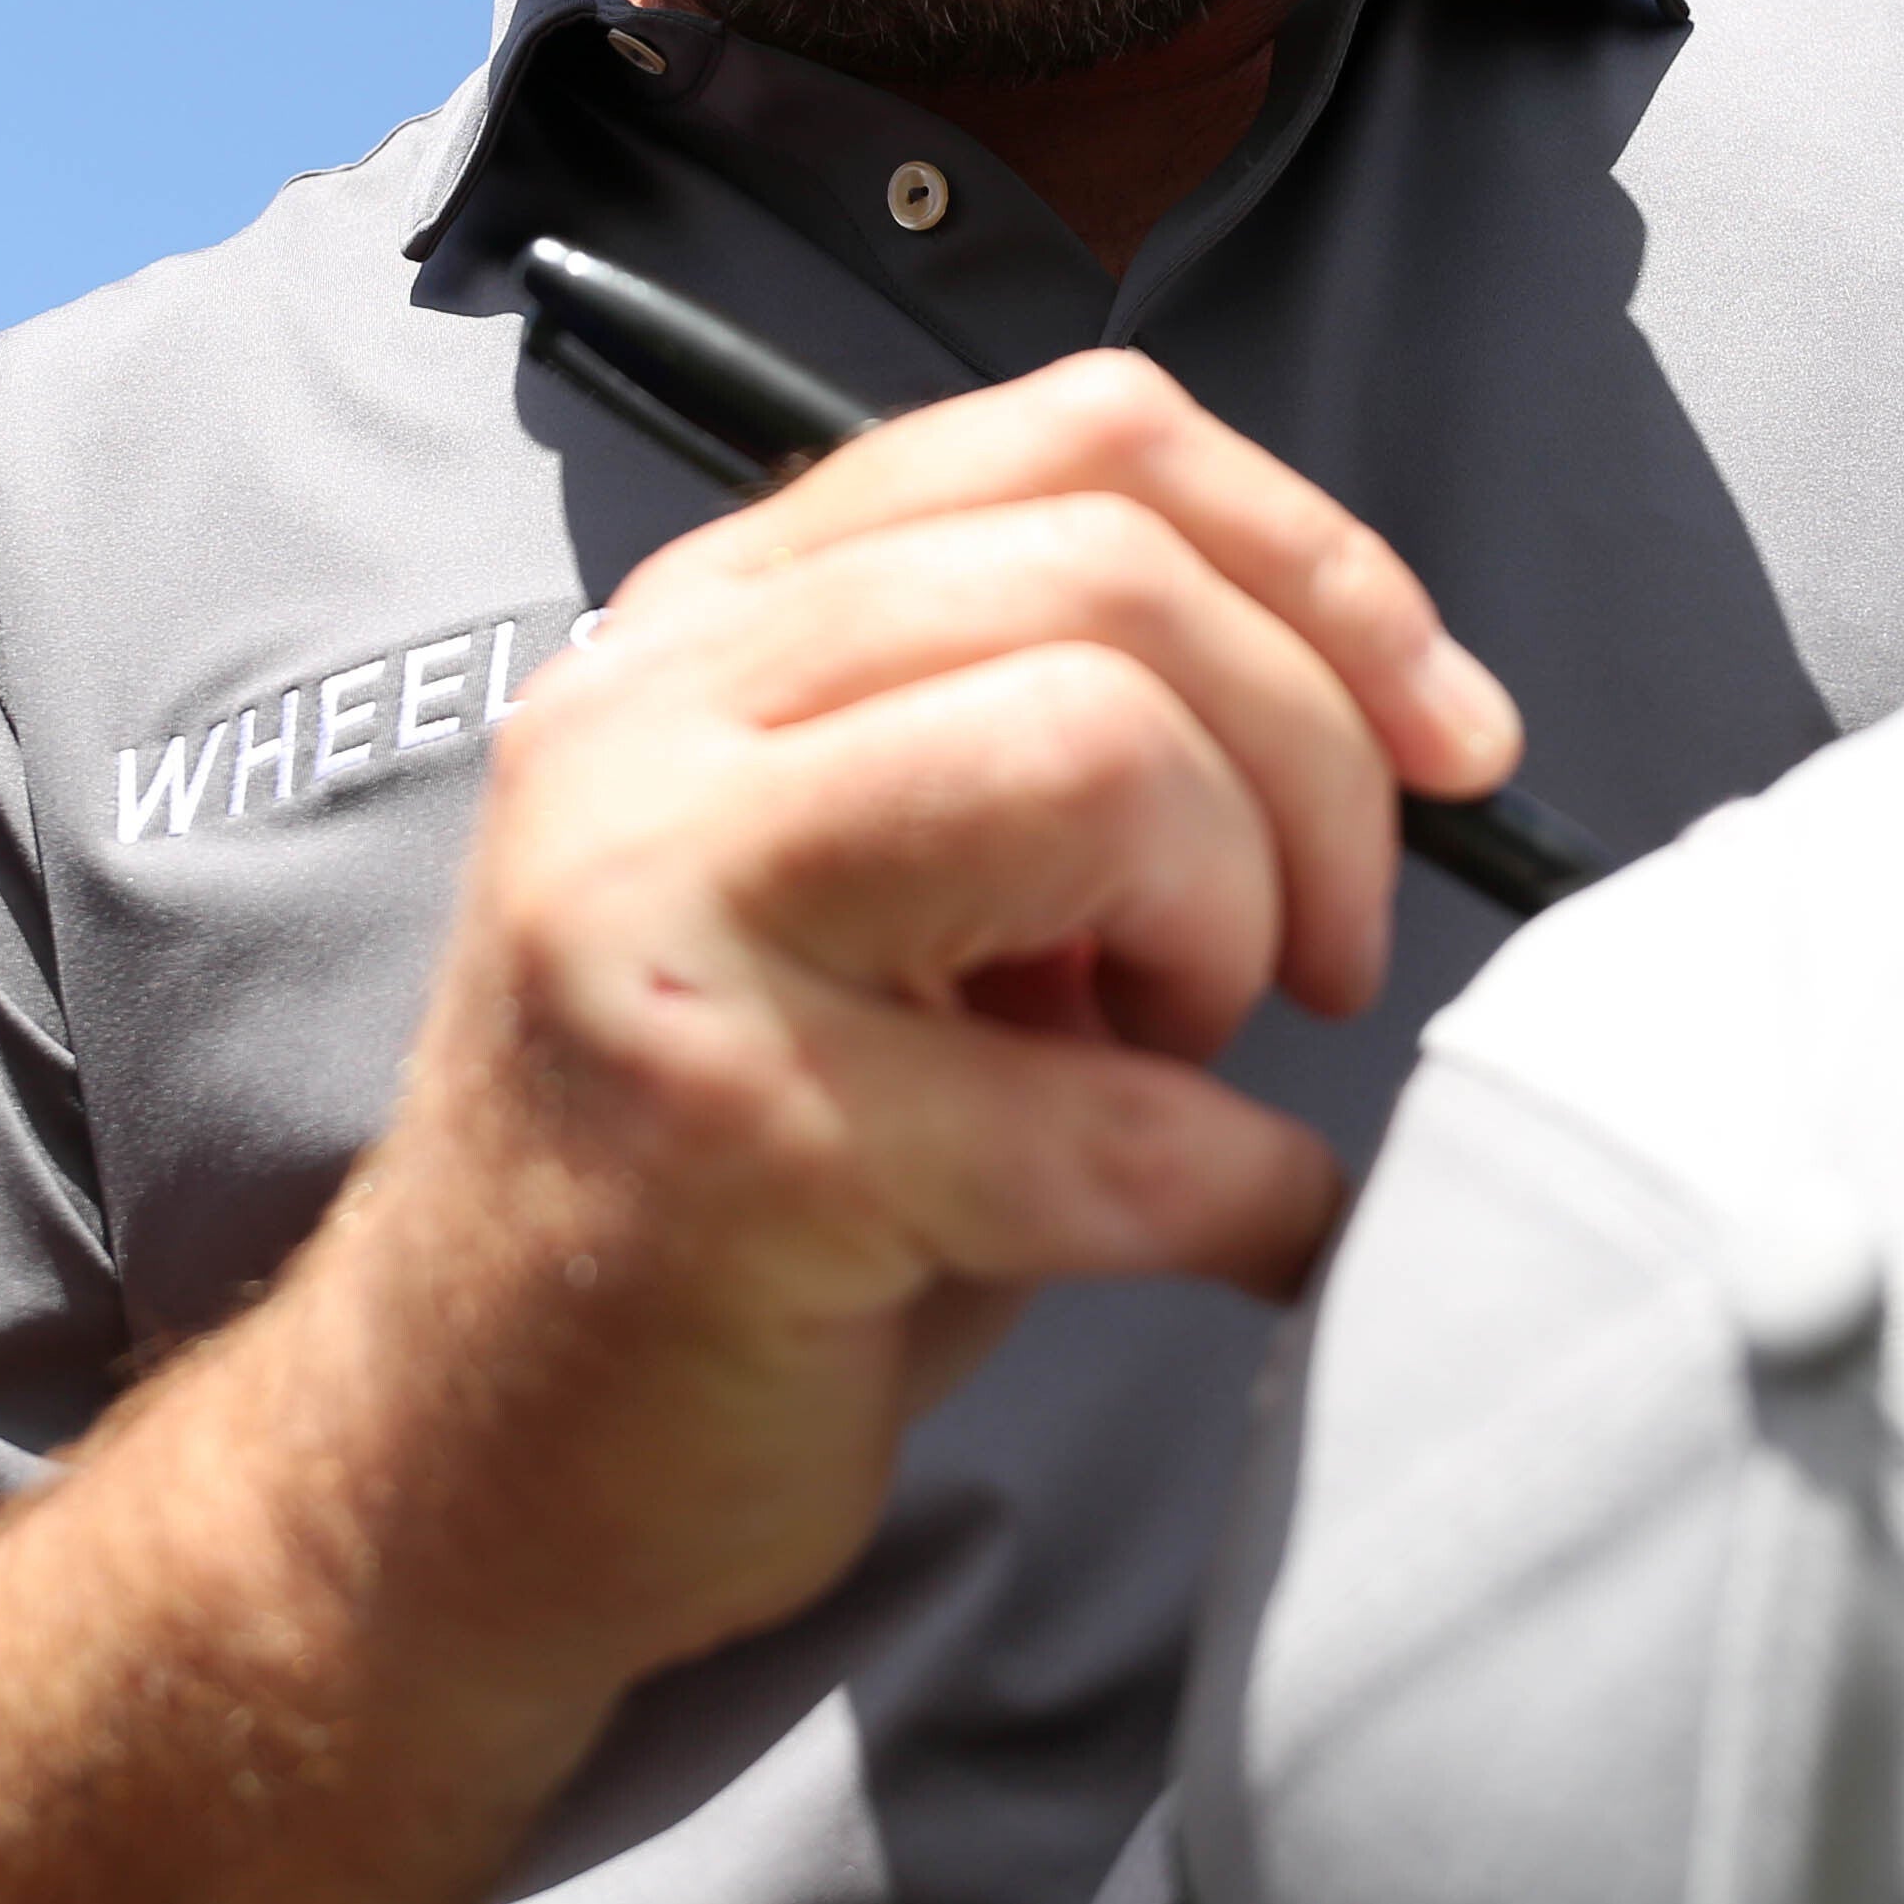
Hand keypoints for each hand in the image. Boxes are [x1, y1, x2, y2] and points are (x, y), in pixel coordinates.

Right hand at [301, 348, 1519, 1689]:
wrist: (459, 1465)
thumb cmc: (736, 1178)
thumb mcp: (869, 889)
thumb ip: (1034, 728)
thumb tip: (1376, 697)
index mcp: (707, 626)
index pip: (1076, 438)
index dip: (1318, 562)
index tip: (1444, 730)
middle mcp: (652, 720)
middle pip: (1111, 574)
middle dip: (1316, 763)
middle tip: (1320, 955)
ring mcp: (664, 915)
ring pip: (1096, 748)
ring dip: (1234, 916)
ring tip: (1188, 1051)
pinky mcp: (728, 1146)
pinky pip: (1111, 1121)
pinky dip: (1249, 1191)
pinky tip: (1243, 1237)